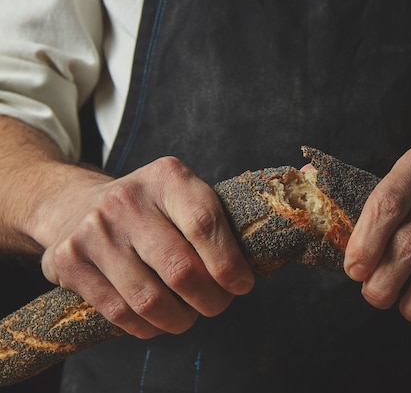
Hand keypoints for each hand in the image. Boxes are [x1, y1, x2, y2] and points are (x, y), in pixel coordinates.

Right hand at [37, 157, 253, 337]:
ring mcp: (94, 230)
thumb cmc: (149, 210)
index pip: (205, 224)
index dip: (229, 265)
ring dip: (181, 320)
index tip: (241, 285)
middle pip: (181, 269)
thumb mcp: (181, 196)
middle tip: (218, 304)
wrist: (74, 204)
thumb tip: (248, 272)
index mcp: (167, 177)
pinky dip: (148, 327)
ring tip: (189, 315)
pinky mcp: (69, 262)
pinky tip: (158, 320)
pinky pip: (120, 313)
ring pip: (151, 299)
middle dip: (211, 300)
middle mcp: (127, 199)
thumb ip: (213, 225)